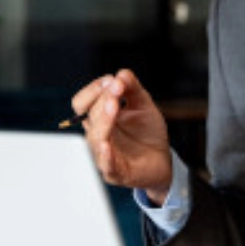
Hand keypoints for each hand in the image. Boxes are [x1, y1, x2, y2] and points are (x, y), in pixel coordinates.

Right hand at [70, 69, 172, 202]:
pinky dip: (105, 155)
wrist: (162, 160)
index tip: (111, 80)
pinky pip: (106, 164)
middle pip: (89, 116)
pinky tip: (106, 145)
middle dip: (102, 99)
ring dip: (104, 120)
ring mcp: (104, 154)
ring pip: (95, 137)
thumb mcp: (143, 105)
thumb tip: (122, 73)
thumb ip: (132, 89)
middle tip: (116, 88)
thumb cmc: (147, 133)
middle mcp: (97, 135)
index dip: (93, 90)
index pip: (82, 103)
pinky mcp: (116, 172)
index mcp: (98, 118)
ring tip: (115, 106)